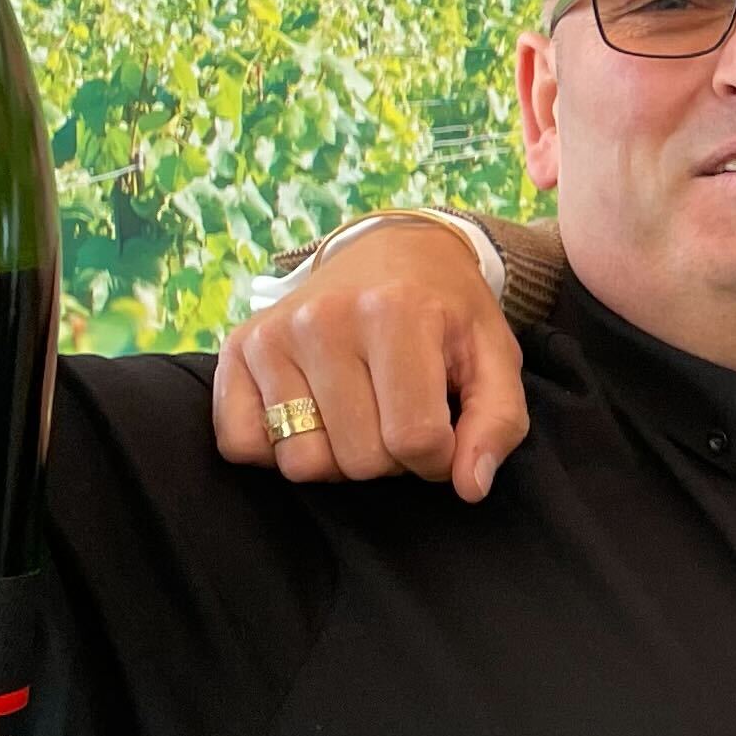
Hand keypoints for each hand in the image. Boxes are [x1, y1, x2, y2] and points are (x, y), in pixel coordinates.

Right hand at [218, 216, 530, 498]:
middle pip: (358, 459)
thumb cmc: (447, 311)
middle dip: (390, 459)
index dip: (436, 459)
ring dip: (337, 459)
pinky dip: (277, 449)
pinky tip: (312, 418)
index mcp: (396, 312)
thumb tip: (470, 487)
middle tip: (398, 419)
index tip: (441, 436)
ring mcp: (273, 334)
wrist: (392, 248)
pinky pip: (241, 444)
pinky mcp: (238, 350)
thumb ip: (497, 422)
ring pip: (302, 461)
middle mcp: (325, 319)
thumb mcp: (494, 355)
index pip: (414, 439)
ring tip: (359, 417)